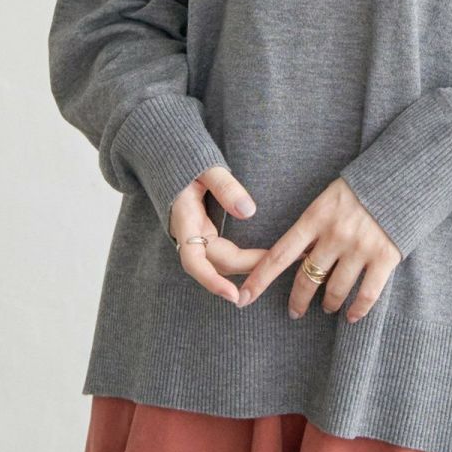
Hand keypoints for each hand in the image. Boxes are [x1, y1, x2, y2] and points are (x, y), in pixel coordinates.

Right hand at [168, 165, 265, 305]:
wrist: (170, 156)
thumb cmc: (186, 160)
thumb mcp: (207, 168)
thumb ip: (225, 186)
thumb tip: (249, 211)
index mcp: (184, 222)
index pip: (194, 261)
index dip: (212, 281)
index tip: (233, 295)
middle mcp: (189, 234)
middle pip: (217, 263)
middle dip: (248, 268)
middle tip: (281, 264)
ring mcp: (197, 235)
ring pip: (222, 260)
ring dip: (247, 266)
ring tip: (277, 265)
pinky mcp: (205, 233)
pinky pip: (224, 252)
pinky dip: (243, 259)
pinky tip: (263, 258)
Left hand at [235, 177, 401, 322]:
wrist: (402, 177)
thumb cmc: (360, 189)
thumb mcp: (328, 199)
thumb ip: (313, 227)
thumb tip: (296, 257)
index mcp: (315, 217)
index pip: (279, 254)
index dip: (259, 278)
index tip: (243, 297)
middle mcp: (335, 234)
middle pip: (306, 278)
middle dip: (297, 300)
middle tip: (295, 311)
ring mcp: (360, 247)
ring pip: (334, 290)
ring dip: (328, 304)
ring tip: (328, 307)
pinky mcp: (384, 257)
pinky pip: (366, 294)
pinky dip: (357, 310)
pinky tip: (351, 316)